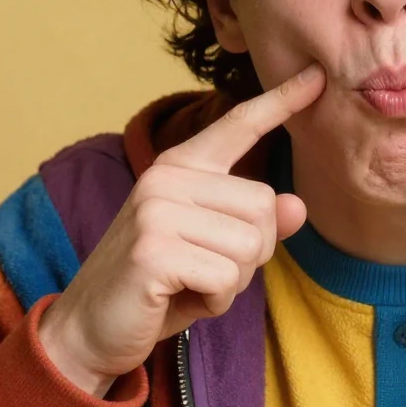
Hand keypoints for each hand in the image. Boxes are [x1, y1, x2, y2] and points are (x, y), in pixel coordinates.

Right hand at [39, 63, 324, 396]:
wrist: (88, 331)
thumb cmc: (158, 287)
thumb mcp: (213, 250)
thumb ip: (254, 224)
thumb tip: (297, 205)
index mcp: (182, 166)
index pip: (239, 124)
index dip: (281, 101)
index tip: (318, 75)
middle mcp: (168, 177)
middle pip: (264, 206)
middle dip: (250, 255)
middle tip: (205, 271)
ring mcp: (157, 210)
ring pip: (250, 246)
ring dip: (232, 283)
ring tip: (189, 285)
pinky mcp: (153, 250)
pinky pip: (225, 279)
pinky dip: (214, 302)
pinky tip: (179, 300)